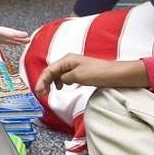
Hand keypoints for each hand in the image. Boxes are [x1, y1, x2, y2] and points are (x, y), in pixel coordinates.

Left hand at [0, 22, 28, 47]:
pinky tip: (21, 42)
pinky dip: (13, 41)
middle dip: (15, 35)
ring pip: (6, 36)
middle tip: (26, 37)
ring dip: (17, 38)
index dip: (6, 32)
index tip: (14, 34)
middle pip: (4, 32)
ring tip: (28, 40)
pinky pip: (5, 39)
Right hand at [34, 55, 149, 93]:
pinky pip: (65, 77)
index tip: (38, 92)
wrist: (115, 74)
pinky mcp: (80, 72)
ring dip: (51, 83)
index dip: (41, 81)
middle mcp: (69, 61)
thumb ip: (65, 78)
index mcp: (67, 60)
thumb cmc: (98, 73)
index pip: (49, 70)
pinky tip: (61, 88)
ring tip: (49, 92)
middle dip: (44, 82)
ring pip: (57, 74)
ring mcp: (75, 66)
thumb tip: (60, 81)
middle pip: (51, 71)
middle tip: (41, 94)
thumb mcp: (78, 76)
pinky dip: (60, 83)